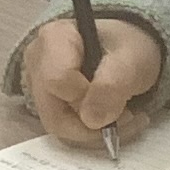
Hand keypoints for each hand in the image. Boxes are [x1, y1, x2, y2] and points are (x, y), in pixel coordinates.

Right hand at [20, 13, 164, 146]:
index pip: (57, 81)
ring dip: (95, 131)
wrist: (128, 50)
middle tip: (127, 116)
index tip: (119, 96)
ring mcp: (37, 82)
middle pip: (52, 111)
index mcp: (54, 38)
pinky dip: (90, 131)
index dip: (88, 98)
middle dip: (93, 124)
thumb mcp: (132, 60)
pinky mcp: (46, 101)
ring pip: (57, 125)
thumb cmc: (129, 47)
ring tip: (124, 117)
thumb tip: (91, 120)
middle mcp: (37, 60)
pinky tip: (111, 118)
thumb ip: (112, 85)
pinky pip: (63, 127)